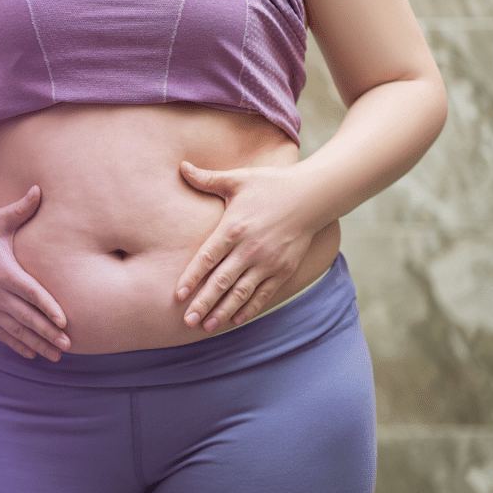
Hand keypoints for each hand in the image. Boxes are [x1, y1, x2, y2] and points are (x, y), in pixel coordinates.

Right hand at [0, 186, 70, 359]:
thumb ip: (21, 209)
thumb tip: (39, 188)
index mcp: (2, 271)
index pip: (30, 293)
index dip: (47, 308)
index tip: (64, 321)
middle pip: (26, 317)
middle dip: (48, 332)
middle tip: (70, 345)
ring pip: (15, 330)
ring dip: (37, 343)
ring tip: (58, 355)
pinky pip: (1, 333)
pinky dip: (17, 344)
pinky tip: (33, 354)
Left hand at [174, 161, 320, 333]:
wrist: (313, 195)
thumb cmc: (271, 185)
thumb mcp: (238, 179)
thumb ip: (207, 178)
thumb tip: (181, 166)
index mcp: (234, 228)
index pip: (207, 258)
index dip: (192, 277)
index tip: (178, 294)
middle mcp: (250, 249)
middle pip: (221, 281)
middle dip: (203, 303)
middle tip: (186, 321)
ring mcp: (268, 262)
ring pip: (241, 293)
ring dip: (222, 311)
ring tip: (206, 327)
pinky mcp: (283, 270)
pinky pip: (263, 294)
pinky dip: (248, 308)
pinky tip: (234, 320)